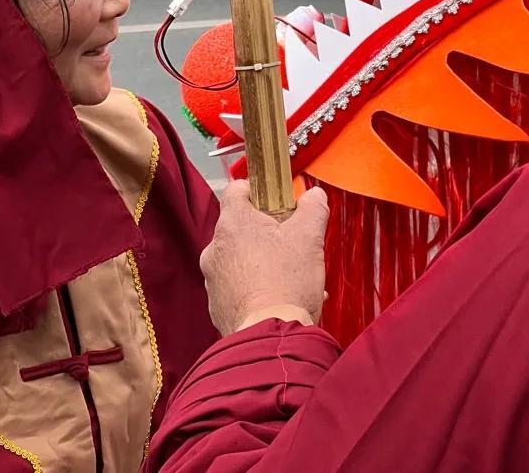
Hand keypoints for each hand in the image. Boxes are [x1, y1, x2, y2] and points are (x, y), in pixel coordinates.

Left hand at [199, 180, 328, 336]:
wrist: (272, 340)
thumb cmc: (287, 285)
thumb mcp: (310, 236)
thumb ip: (313, 207)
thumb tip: (314, 195)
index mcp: (232, 225)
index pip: (237, 189)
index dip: (259, 190)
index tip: (278, 200)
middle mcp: (215, 250)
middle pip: (241, 226)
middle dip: (267, 231)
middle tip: (292, 242)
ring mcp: (214, 281)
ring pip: (241, 258)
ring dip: (263, 261)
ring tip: (292, 276)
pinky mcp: (218, 307)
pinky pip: (239, 287)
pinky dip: (257, 288)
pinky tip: (282, 297)